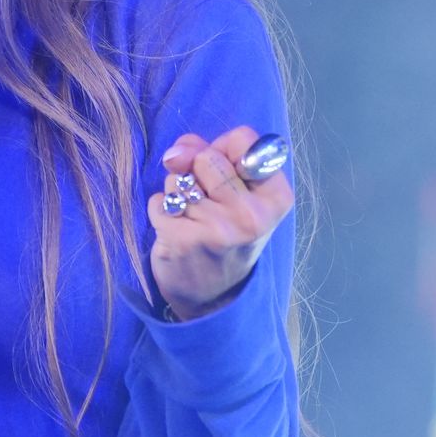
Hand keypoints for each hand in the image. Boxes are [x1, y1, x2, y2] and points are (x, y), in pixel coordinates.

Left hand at [147, 127, 293, 320]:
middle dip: (197, 174)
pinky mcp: (184, 240)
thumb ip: (209, 153)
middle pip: (206, 157)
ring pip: (178, 179)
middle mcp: (252, 214)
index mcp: (276, 197)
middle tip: (208, 205)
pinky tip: (177, 231)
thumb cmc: (225, 233)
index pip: (244, 139)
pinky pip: (159, 200)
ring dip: (178, 194)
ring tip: (194, 221)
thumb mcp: (235, 191)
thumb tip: (177, 153)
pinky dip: (161, 211)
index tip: (229, 179)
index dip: (224, 151)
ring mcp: (219, 229)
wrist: (211, 297)